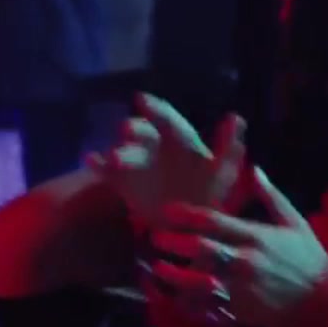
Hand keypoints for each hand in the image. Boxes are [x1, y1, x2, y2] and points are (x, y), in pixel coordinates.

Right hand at [95, 93, 246, 224]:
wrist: (187, 227)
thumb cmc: (208, 194)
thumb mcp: (223, 174)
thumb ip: (228, 149)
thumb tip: (236, 117)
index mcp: (181, 142)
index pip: (169, 121)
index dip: (156, 110)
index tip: (141, 99)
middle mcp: (155, 146)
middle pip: (141, 133)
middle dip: (134, 130)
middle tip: (127, 131)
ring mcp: (136, 163)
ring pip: (124, 152)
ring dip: (118, 153)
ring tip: (114, 158)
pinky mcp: (122, 182)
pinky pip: (107, 171)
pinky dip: (99, 165)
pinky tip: (91, 160)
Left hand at [147, 167, 327, 326]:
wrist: (321, 301)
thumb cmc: (307, 257)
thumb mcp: (294, 221)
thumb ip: (271, 196)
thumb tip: (254, 169)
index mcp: (256, 237)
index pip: (214, 222)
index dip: (186, 215)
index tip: (167, 211)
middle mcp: (245, 262)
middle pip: (201, 250)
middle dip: (174, 243)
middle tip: (155, 237)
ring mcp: (240, 290)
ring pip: (197, 283)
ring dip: (173, 276)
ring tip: (156, 268)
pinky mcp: (238, 311)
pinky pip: (205, 309)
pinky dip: (186, 303)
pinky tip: (171, 296)